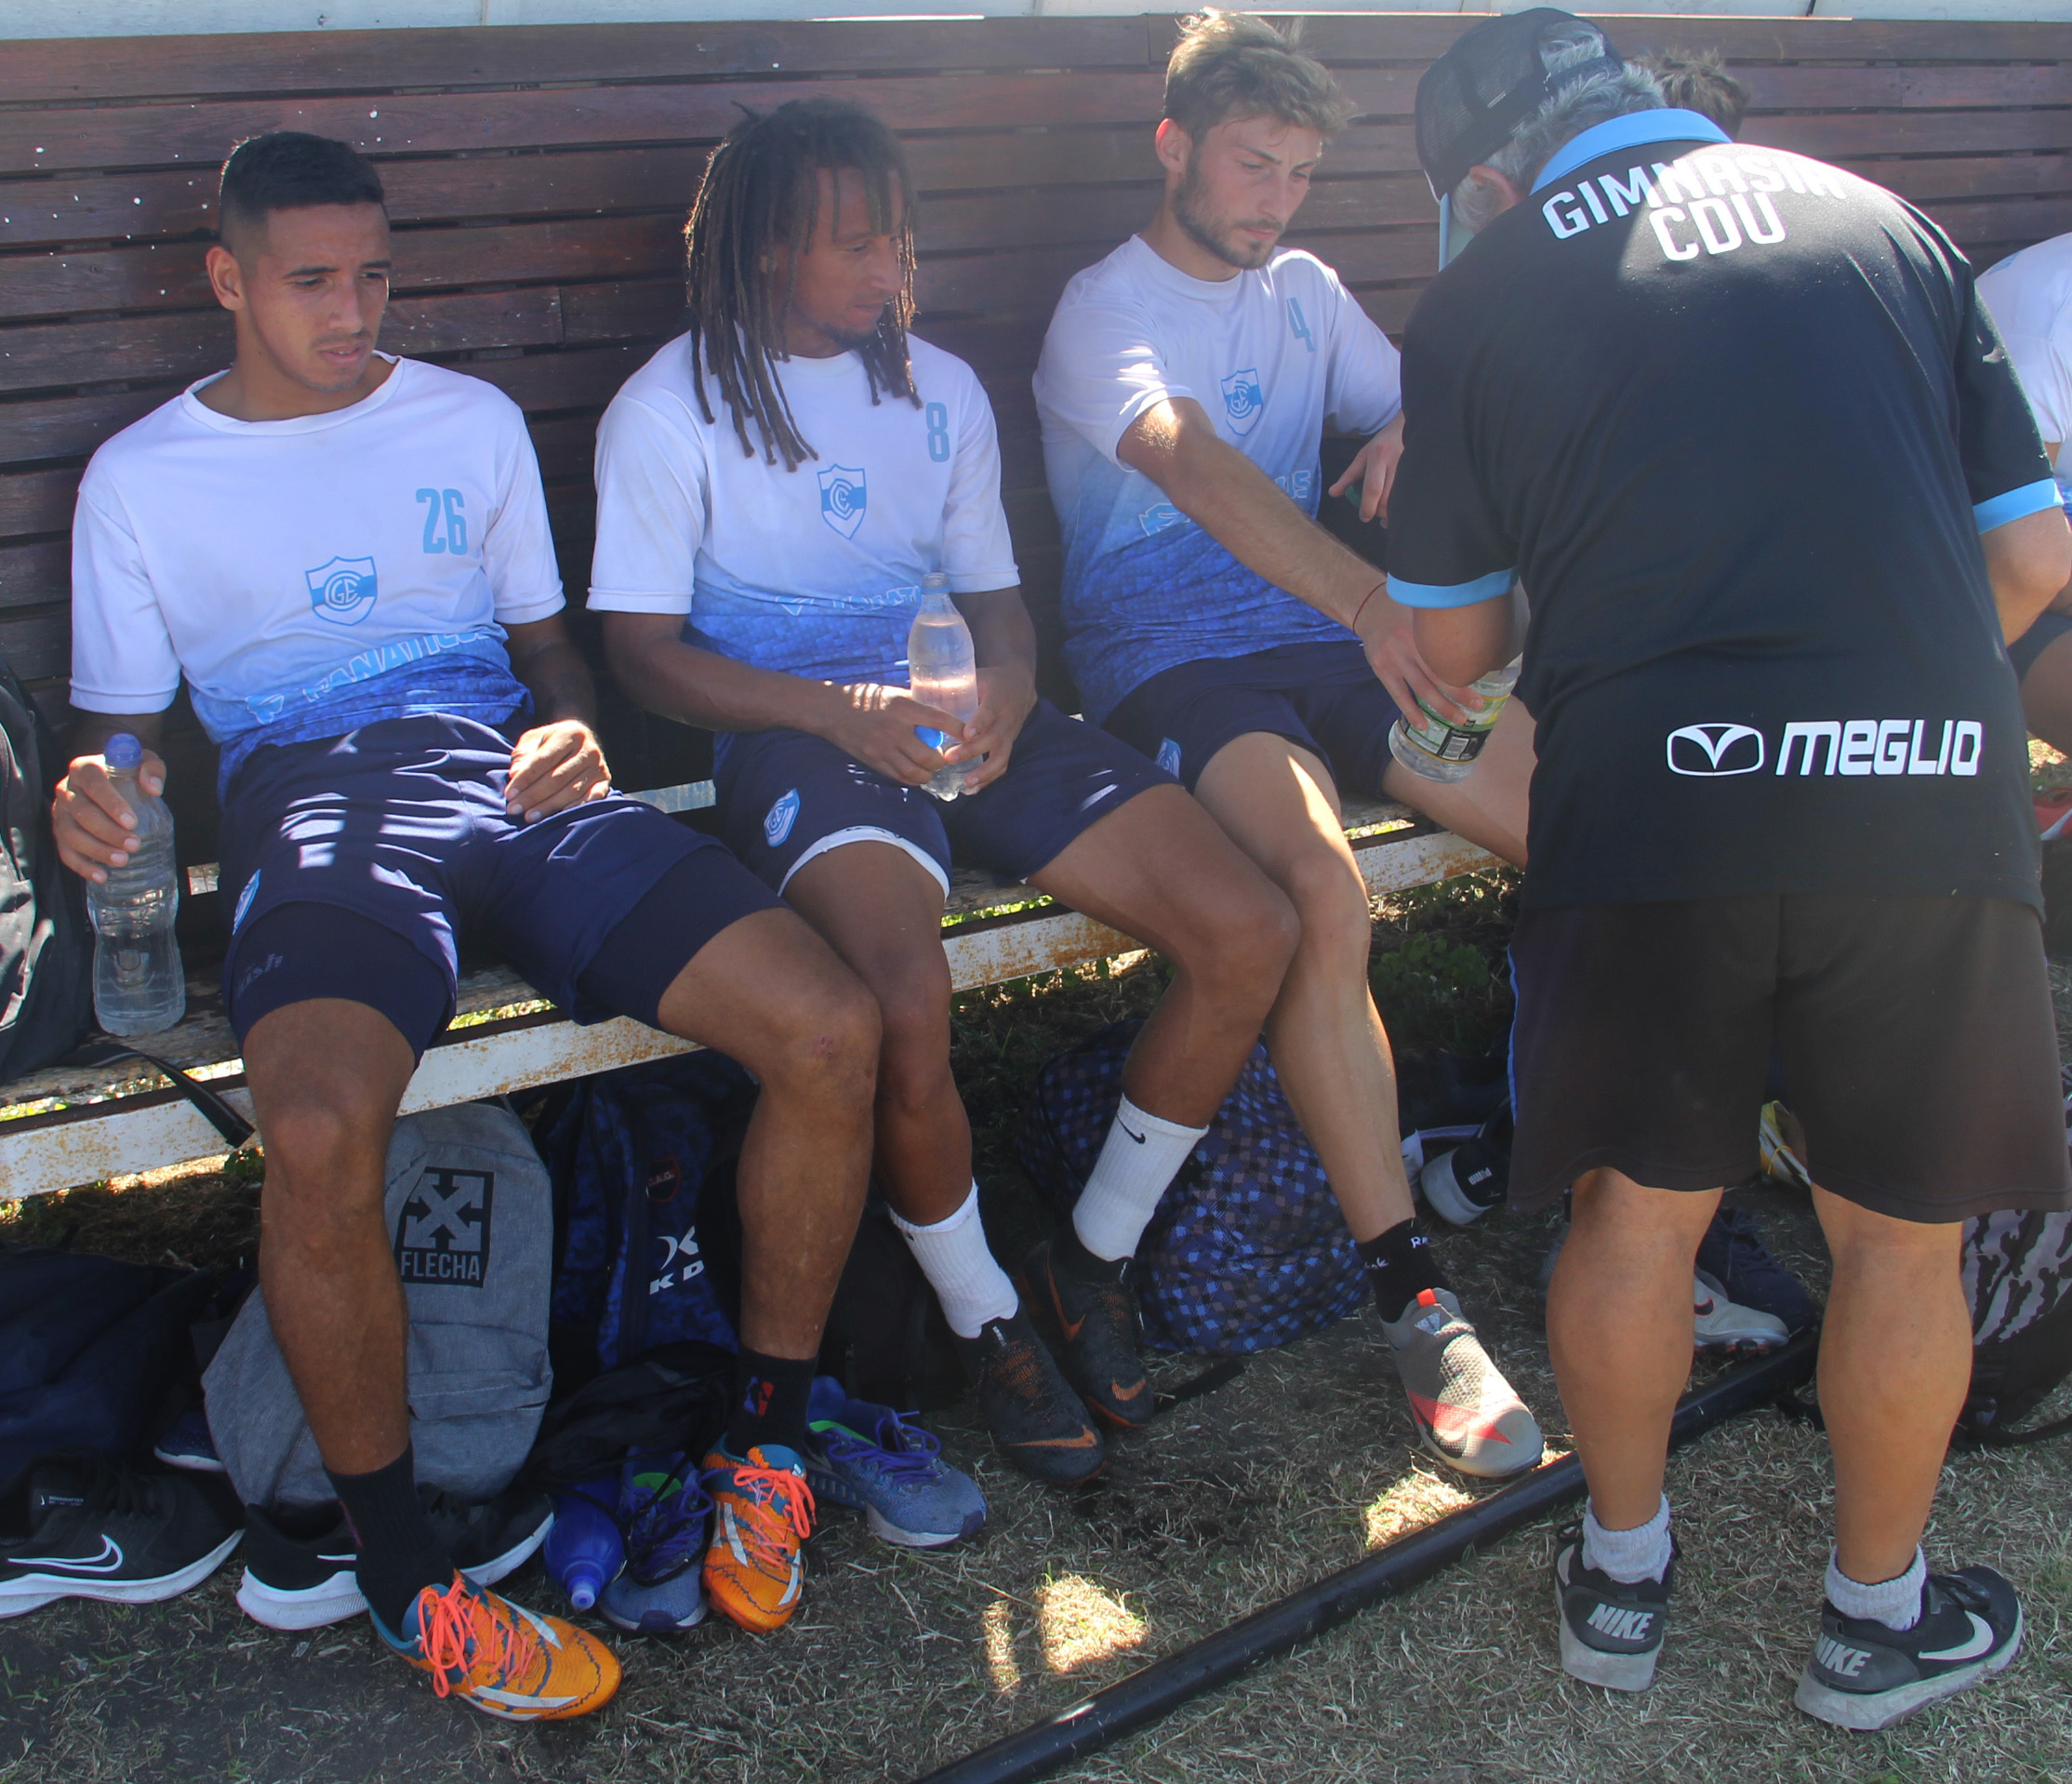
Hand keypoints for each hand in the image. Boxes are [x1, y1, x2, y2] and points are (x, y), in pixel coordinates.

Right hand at [54, 747, 166, 884]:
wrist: (111, 785)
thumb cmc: (129, 773)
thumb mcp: (144, 763)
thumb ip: (152, 768)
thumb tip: (153, 788)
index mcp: (84, 769)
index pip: (93, 783)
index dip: (111, 803)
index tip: (132, 822)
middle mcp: (66, 789)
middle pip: (83, 812)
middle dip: (109, 832)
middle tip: (134, 845)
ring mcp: (60, 812)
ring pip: (71, 834)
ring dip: (96, 851)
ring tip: (122, 861)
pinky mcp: (59, 831)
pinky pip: (65, 851)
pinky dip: (81, 866)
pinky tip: (101, 876)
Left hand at [506, 719, 610, 822]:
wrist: (580, 739)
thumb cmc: (551, 742)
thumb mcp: (534, 740)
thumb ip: (523, 756)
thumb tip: (515, 774)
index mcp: (570, 734)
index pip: (543, 760)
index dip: (525, 778)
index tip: (509, 794)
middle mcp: (588, 749)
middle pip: (557, 778)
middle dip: (533, 796)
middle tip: (514, 810)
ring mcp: (599, 766)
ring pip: (572, 790)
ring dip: (549, 806)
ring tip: (530, 817)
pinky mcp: (605, 780)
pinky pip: (593, 797)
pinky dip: (578, 807)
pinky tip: (562, 816)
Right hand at [819, 683, 971, 788]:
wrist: (832, 710)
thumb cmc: (867, 698)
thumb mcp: (895, 694)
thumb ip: (917, 705)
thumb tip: (942, 712)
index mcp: (904, 708)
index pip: (940, 720)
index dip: (958, 730)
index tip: (969, 735)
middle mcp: (895, 729)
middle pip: (929, 756)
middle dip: (940, 761)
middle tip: (944, 758)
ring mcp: (883, 748)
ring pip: (915, 772)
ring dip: (927, 774)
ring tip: (929, 768)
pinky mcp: (873, 760)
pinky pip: (899, 777)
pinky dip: (911, 778)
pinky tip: (915, 773)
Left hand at [942, 665, 1035, 792]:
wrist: (1019, 688)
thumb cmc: (991, 683)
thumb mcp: (977, 677)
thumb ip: (955, 686)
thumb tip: (921, 691)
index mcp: (996, 700)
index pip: (989, 713)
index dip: (979, 723)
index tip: (966, 733)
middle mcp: (1005, 720)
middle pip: (991, 739)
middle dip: (971, 751)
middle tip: (948, 759)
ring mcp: (1008, 736)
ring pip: (1000, 757)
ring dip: (983, 773)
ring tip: (966, 783)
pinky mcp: (1008, 746)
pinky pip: (1002, 766)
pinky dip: (988, 779)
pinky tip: (972, 789)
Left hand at [1327, 413, 1405, 524]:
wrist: (1409, 427)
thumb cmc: (1383, 444)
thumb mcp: (1363, 456)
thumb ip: (1348, 476)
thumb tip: (1333, 493)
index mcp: (1378, 456)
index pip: (1372, 488)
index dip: (1367, 507)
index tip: (1364, 517)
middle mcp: (1395, 462)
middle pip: (1387, 498)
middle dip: (1379, 512)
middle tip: (1373, 515)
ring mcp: (1410, 467)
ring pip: (1401, 500)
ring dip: (1391, 513)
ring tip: (1384, 518)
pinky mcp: (1420, 473)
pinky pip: (1411, 497)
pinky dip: (1403, 508)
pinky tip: (1398, 511)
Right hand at [1359, 604, 1480, 727]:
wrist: (1369, 609)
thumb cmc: (1405, 610)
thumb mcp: (1424, 610)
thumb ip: (1442, 626)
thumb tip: (1476, 642)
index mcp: (1422, 628)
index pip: (1447, 657)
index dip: (1466, 674)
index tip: (1482, 684)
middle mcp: (1407, 644)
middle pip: (1437, 675)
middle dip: (1459, 694)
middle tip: (1477, 706)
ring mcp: (1393, 658)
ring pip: (1421, 688)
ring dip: (1441, 706)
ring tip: (1458, 718)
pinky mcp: (1381, 669)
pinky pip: (1398, 694)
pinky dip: (1411, 711)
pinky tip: (1423, 725)